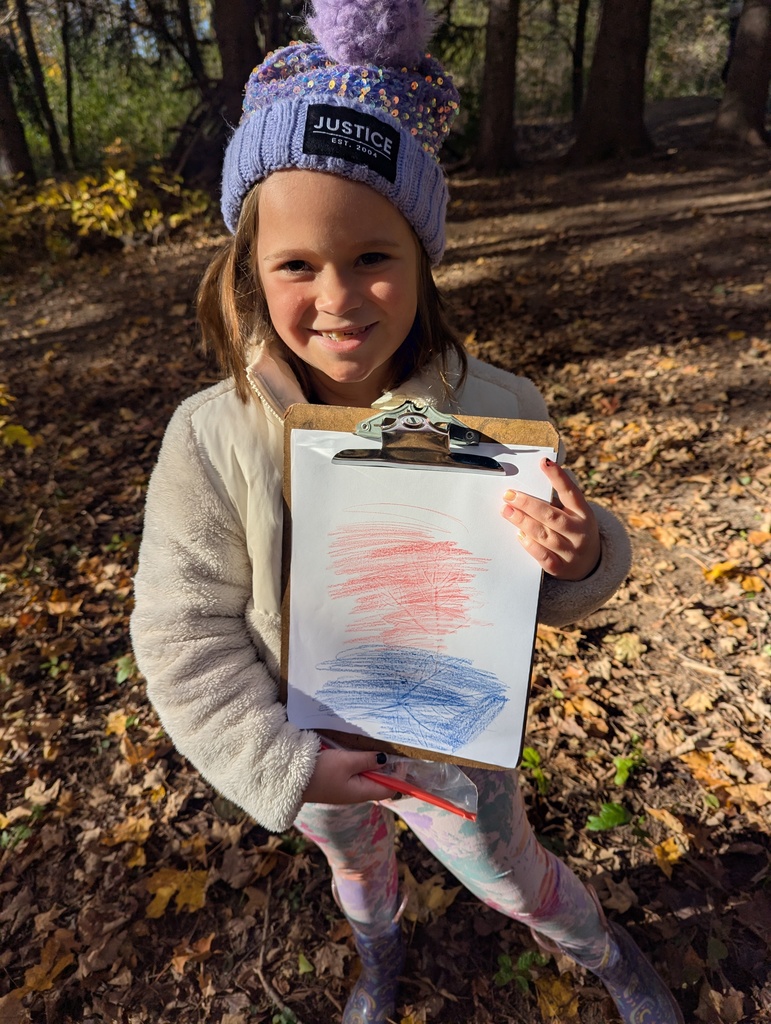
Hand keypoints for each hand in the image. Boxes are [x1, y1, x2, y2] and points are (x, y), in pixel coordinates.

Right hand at [302, 748, 394, 804]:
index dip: (399, 776)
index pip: (389, 789)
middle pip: (379, 782)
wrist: (291, 779)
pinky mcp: (336, 782)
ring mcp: (346, 788)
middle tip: (389, 748)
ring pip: (367, 777)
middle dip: (387, 767)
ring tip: (375, 748)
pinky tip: (358, 752)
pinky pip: (355, 774)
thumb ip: (367, 760)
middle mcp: (356, 793)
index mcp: (362, 792)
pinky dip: (360, 763)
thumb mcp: (346, 762)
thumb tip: (386, 760)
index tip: (401, 758)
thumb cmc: (320, 772)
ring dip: (373, 764)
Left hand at [501, 457, 600, 580]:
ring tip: (507, 511)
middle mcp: (580, 532)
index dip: (558, 477)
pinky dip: (530, 546)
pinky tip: (519, 535)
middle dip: (528, 504)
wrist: (590, 565)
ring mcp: (572, 551)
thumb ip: (558, 500)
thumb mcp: (575, 514)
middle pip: (551, 516)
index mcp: (584, 513)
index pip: (571, 492)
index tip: (544, 462)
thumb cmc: (574, 531)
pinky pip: (543, 557)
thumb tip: (535, 477)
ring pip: (544, 535)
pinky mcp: (562, 568)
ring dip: (523, 522)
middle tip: (509, 495)